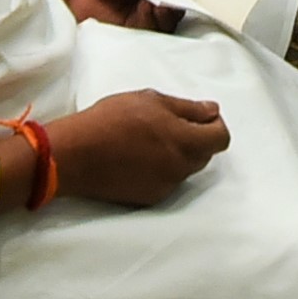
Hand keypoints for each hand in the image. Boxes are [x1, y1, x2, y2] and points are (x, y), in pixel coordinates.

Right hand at [44, 89, 230, 205]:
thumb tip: (212, 111)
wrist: (76, 155)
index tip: (202, 116)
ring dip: (179, 154)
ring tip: (152, 140)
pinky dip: (162, 169)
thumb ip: (188, 107)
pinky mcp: (150, 198)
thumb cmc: (111, 120)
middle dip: (197, 138)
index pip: (221, 138)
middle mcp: (180, 168)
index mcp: (185, 141)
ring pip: (186, 168)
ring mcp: (166, 186)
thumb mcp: (150, 100)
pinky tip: (140, 157)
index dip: (215, 124)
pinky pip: (168, 181)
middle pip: (206, 154)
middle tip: (171, 124)